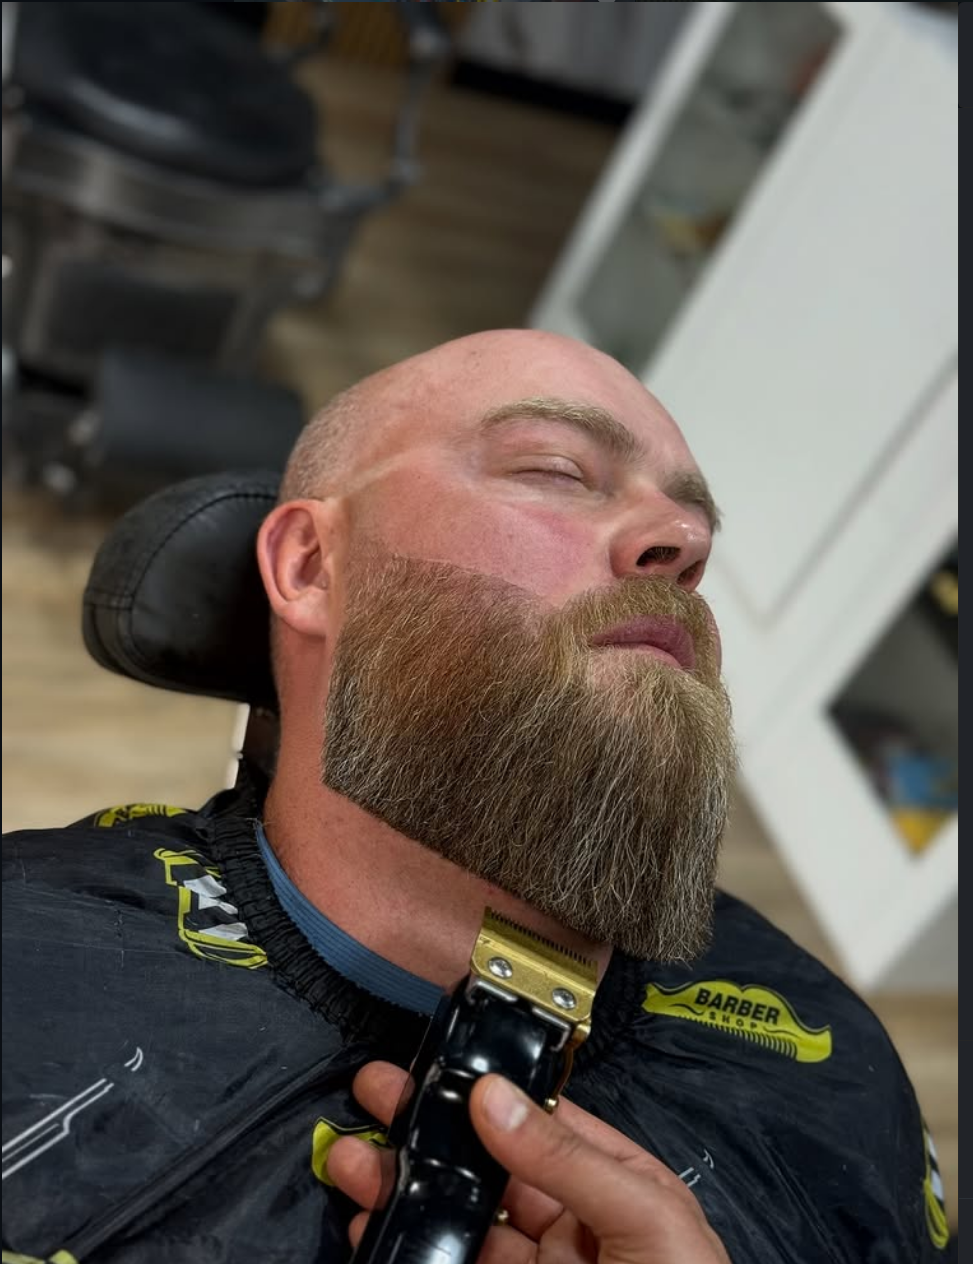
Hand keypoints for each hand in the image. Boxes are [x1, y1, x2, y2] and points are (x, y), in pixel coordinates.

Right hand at [327, 1061, 730, 1263]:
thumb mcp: (647, 1220)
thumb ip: (568, 1159)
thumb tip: (493, 1093)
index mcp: (613, 1183)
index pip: (542, 1121)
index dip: (487, 1088)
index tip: (434, 1064)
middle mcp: (568, 1222)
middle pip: (486, 1164)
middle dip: (429, 1129)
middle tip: (375, 1095)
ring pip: (458, 1217)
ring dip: (404, 1187)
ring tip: (354, 1163)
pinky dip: (409, 1245)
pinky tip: (375, 1228)